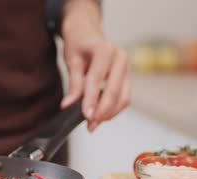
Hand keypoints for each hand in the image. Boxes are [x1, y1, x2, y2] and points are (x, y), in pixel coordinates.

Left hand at [60, 0, 130, 131]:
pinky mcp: (128, 78)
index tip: (86, 116)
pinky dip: (113, 109)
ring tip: (93, 124)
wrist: (88, 33)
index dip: (92, 99)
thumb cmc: (79, 44)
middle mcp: (121, 58)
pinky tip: (100, 115)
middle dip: (102, 111)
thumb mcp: (72, 61)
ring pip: (123, 97)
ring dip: (109, 114)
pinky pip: (124, 98)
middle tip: (90, 125)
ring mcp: (127, 68)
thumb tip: (68, 105)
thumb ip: (73, 84)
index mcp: (105, 49)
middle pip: (115, 91)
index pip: (97, 79)